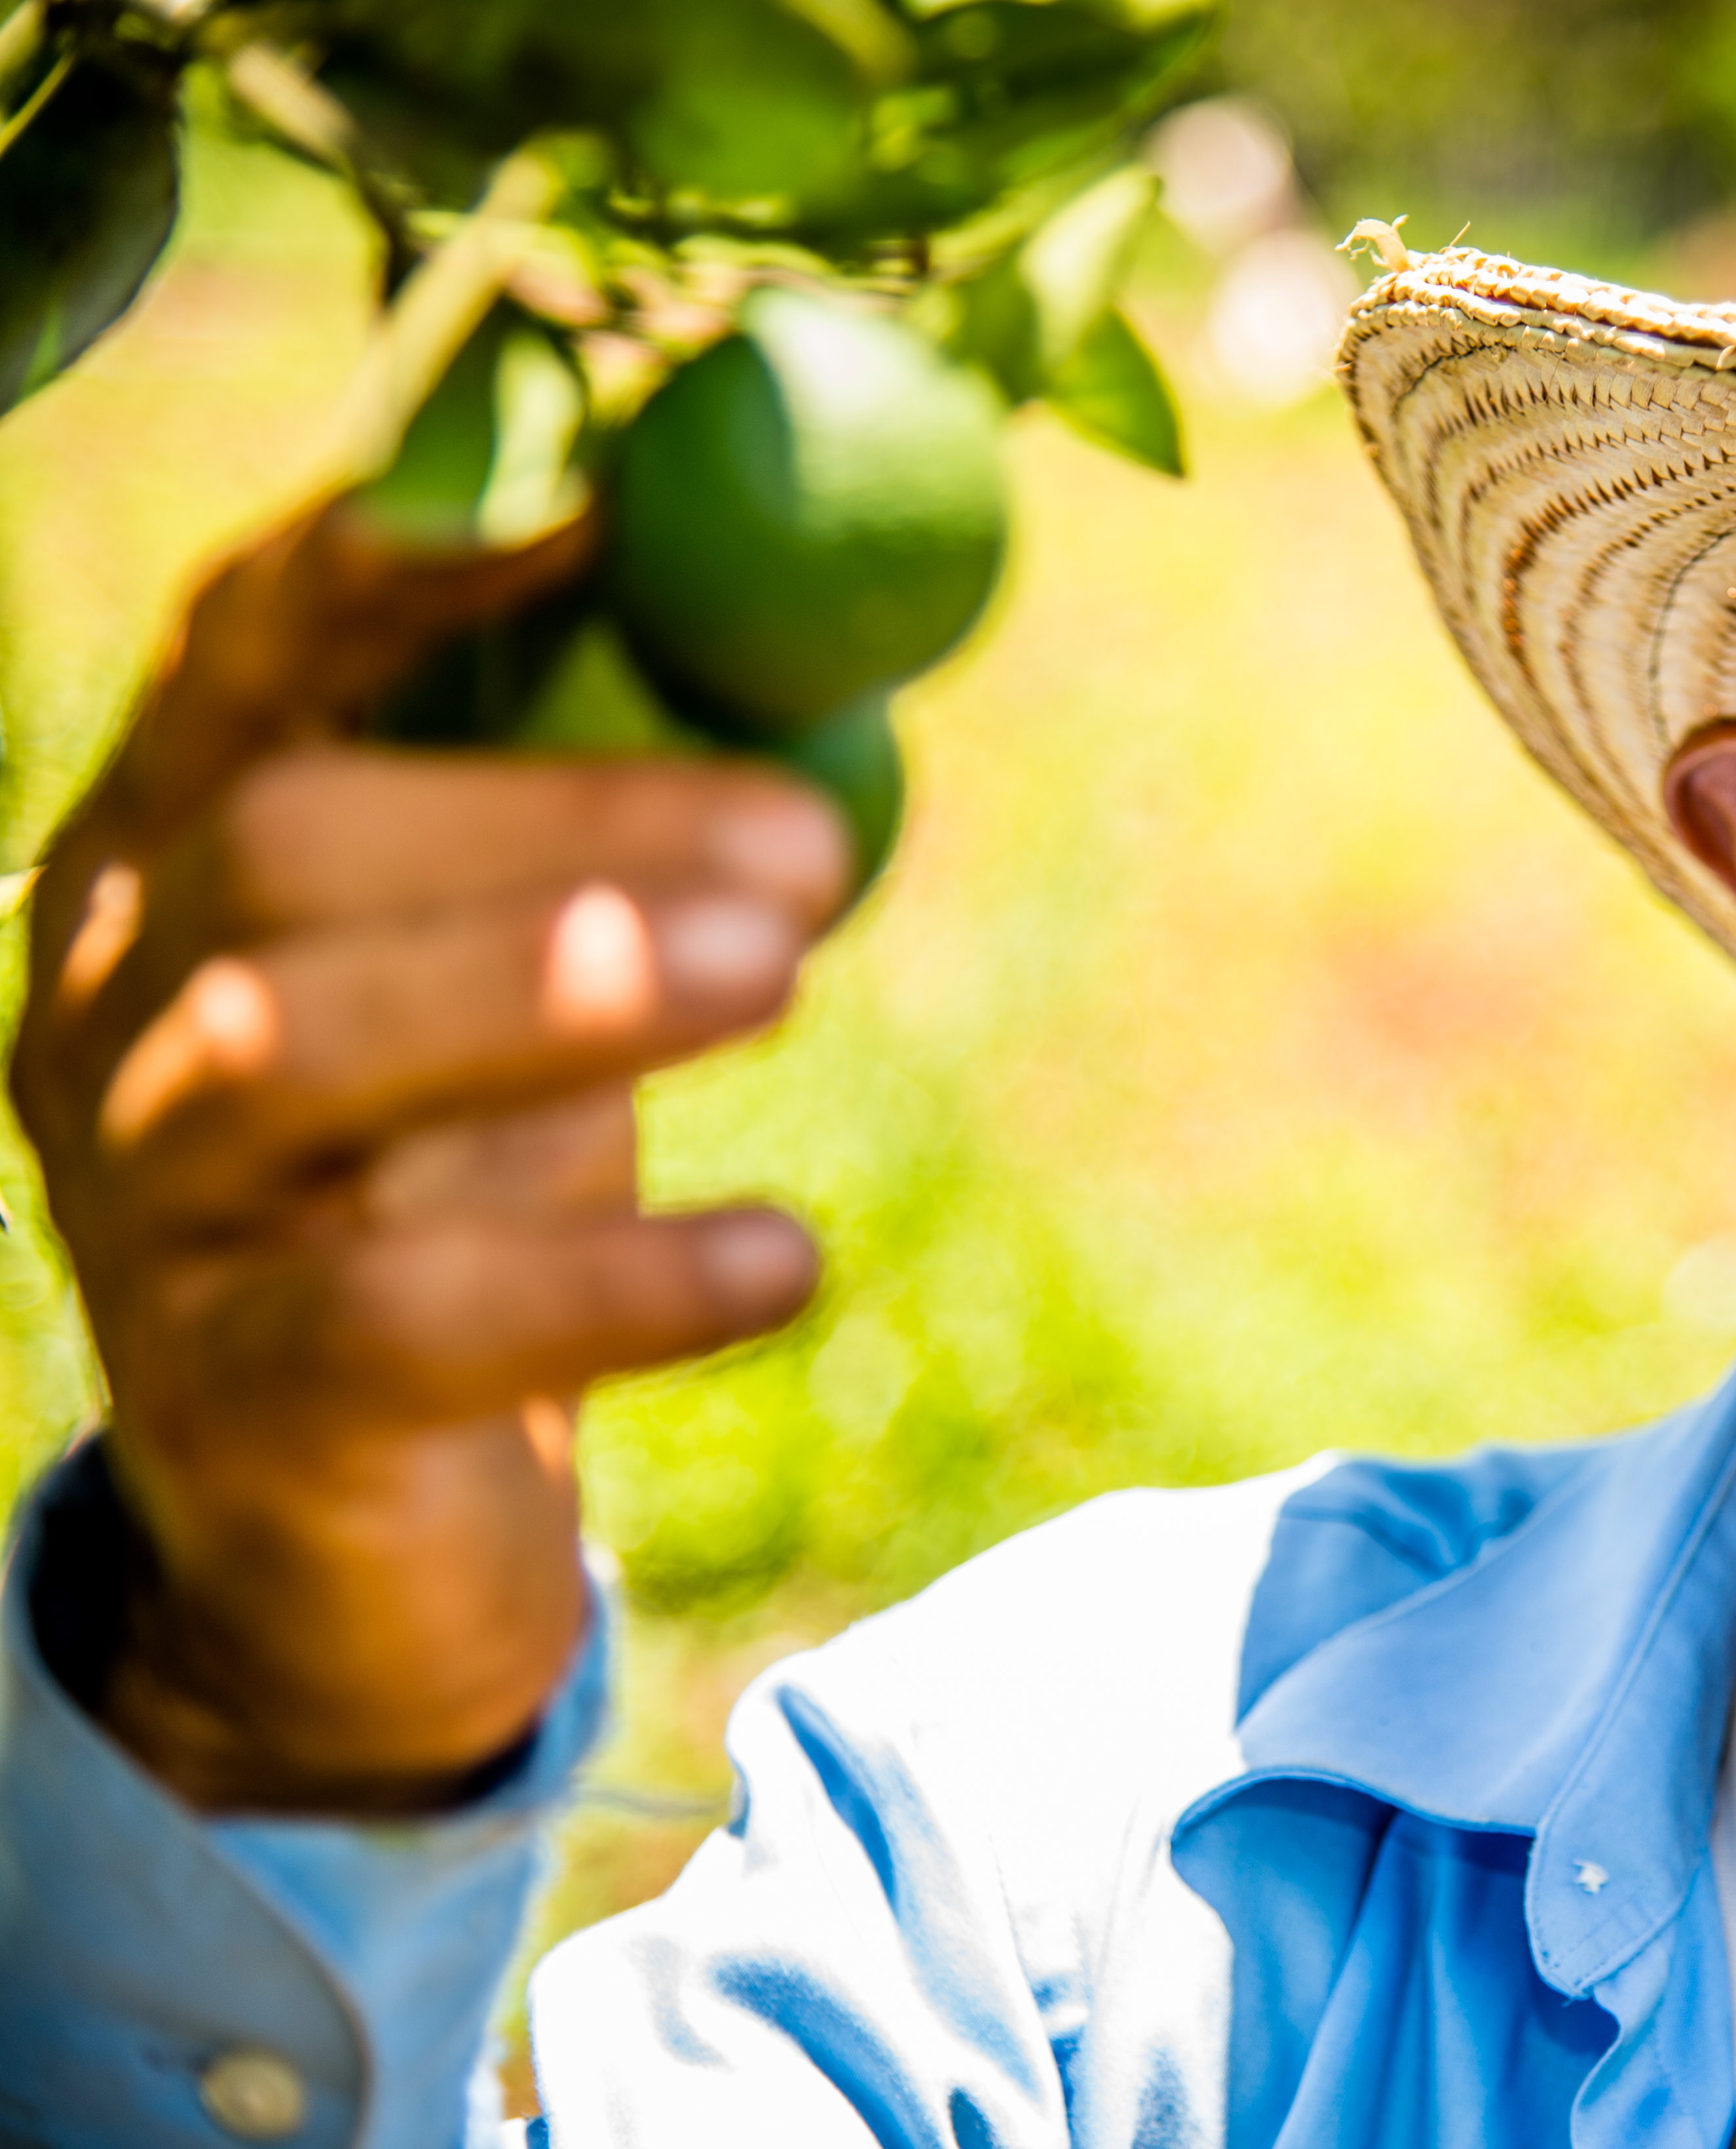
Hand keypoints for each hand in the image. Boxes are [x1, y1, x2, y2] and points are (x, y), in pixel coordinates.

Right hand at [10, 502, 849, 1812]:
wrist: (354, 1537)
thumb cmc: (457, 1199)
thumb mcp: (511, 992)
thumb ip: (591, 842)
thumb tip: (817, 646)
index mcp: (174, 869)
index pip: (240, 662)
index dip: (394, 564)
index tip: (598, 505)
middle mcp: (110, 1013)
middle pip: (285, 847)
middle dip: (556, 822)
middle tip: (809, 852)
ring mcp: (145, 1213)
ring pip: (290, 1054)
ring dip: (555, 991)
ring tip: (789, 973)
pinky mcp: (235, 1401)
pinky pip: (398, 1319)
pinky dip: (612, 1277)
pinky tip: (785, 1260)